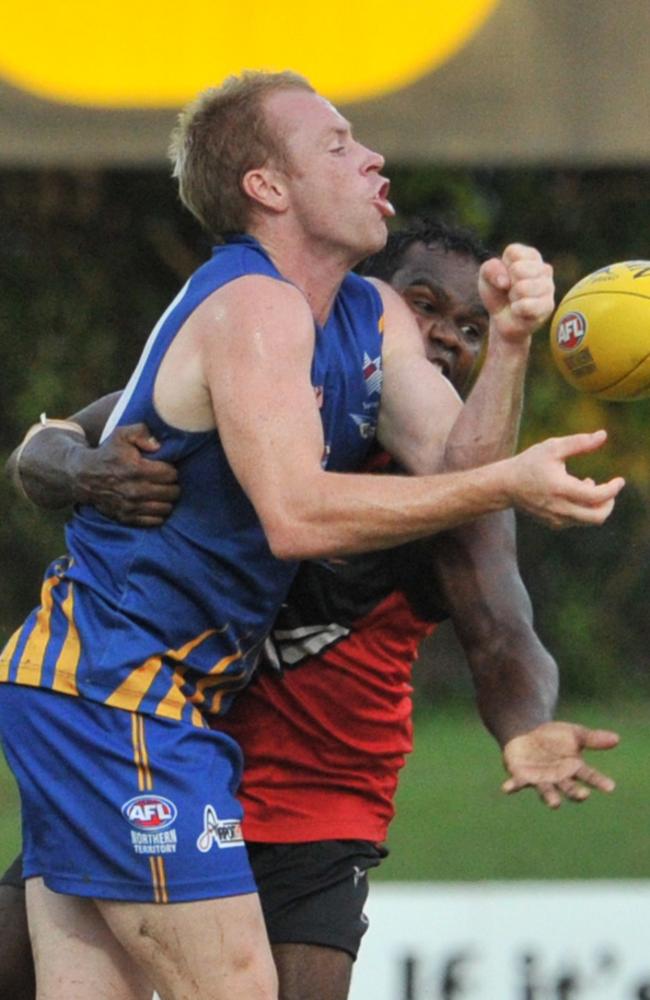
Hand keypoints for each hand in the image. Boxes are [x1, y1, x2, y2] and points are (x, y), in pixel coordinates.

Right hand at [73, 424, 179, 525]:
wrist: (84, 476)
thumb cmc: (108, 453)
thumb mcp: (122, 435)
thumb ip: (142, 433)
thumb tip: (158, 445)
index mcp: (137, 469)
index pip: (171, 474)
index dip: (172, 469)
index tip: (166, 467)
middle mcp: (136, 490)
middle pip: (172, 492)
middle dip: (172, 485)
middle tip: (166, 480)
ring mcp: (131, 506)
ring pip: (166, 508)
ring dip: (167, 500)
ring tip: (161, 491)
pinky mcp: (127, 518)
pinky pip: (155, 520)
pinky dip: (159, 513)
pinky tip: (154, 503)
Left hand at [480, 244, 554, 343]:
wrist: (502, 320)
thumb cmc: (497, 294)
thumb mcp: (486, 278)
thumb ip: (490, 269)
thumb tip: (505, 281)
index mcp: (530, 256)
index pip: (513, 252)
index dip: (502, 267)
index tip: (504, 276)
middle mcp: (544, 268)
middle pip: (518, 269)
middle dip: (508, 283)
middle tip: (510, 291)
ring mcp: (549, 287)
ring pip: (522, 288)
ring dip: (512, 297)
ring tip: (515, 300)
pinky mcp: (548, 306)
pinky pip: (526, 305)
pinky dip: (516, 309)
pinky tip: (519, 310)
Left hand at [502, 721, 619, 807]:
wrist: (526, 734)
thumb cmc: (553, 737)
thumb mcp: (575, 733)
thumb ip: (594, 738)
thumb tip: (617, 738)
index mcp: (573, 769)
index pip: (590, 776)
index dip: (600, 782)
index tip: (611, 786)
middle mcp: (558, 778)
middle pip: (569, 788)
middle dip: (575, 792)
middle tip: (583, 795)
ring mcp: (540, 779)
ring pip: (546, 791)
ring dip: (550, 797)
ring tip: (555, 804)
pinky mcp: (521, 775)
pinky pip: (517, 783)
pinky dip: (512, 786)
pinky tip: (506, 788)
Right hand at [507, 429, 624, 527]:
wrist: (505, 485)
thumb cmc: (529, 463)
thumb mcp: (552, 447)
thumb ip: (579, 442)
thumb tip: (603, 435)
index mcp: (560, 488)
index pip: (596, 496)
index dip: (612, 489)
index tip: (619, 480)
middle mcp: (559, 507)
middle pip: (597, 517)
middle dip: (609, 503)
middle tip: (610, 489)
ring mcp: (556, 518)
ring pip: (588, 520)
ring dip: (596, 505)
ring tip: (586, 484)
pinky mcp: (553, 523)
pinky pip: (577, 521)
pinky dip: (584, 509)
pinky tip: (576, 493)